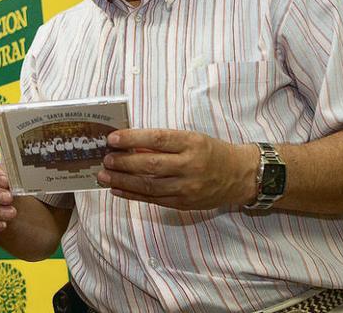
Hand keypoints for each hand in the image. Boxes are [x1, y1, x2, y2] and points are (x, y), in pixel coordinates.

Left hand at [97, 129, 257, 209]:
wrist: (239, 176)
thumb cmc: (211, 152)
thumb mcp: (191, 139)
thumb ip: (163, 143)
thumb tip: (130, 145)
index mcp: (192, 143)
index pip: (158, 139)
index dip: (133, 139)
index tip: (112, 138)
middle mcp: (190, 166)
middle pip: (150, 165)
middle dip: (123, 163)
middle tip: (105, 159)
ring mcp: (187, 188)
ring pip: (149, 186)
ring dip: (122, 181)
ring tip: (104, 176)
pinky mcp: (183, 204)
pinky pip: (153, 200)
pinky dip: (132, 195)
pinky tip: (117, 190)